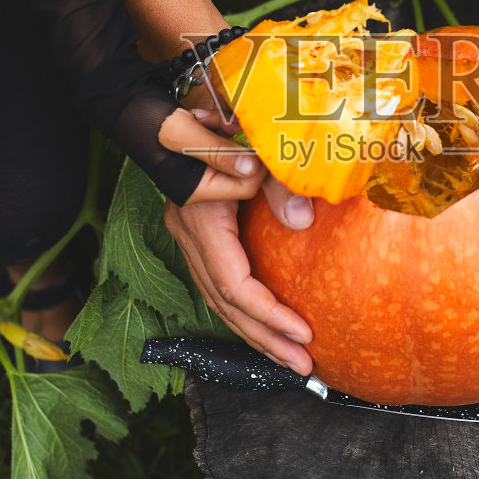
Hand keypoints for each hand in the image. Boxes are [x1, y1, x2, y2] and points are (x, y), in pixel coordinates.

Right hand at [162, 107, 317, 373]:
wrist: (174, 113)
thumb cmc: (218, 122)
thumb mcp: (251, 145)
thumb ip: (276, 181)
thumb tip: (303, 220)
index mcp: (200, 218)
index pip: (234, 284)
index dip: (268, 313)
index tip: (304, 332)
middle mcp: (188, 235)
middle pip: (225, 304)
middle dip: (265, 339)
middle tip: (303, 365)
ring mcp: (188, 238)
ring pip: (218, 301)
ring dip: (255, 333)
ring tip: (291, 359)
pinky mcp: (197, 238)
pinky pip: (219, 287)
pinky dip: (244, 313)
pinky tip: (268, 328)